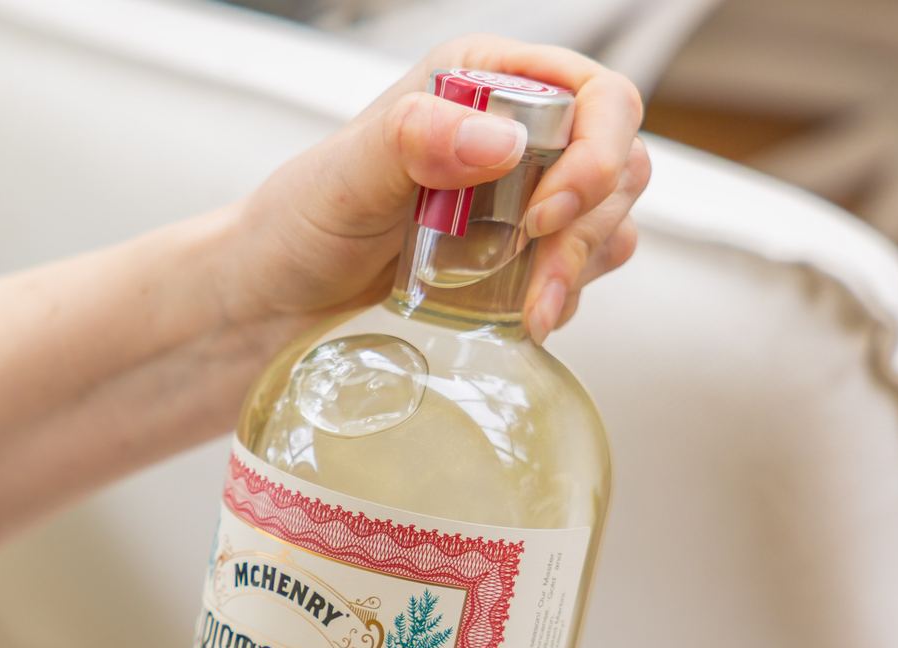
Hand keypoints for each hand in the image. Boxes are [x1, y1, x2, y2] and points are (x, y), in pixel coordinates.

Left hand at [225, 36, 649, 343]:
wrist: (280, 295)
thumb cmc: (302, 223)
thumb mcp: (349, 174)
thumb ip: (416, 138)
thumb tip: (500, 139)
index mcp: (484, 81)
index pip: (596, 96)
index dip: (595, 154)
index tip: (545, 214)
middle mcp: (513, 130)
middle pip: (617, 162)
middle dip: (589, 227)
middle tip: (539, 283)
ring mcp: (521, 194)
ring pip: (607, 218)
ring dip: (583, 269)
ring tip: (533, 312)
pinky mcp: (516, 252)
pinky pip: (581, 267)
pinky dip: (567, 292)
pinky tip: (526, 316)